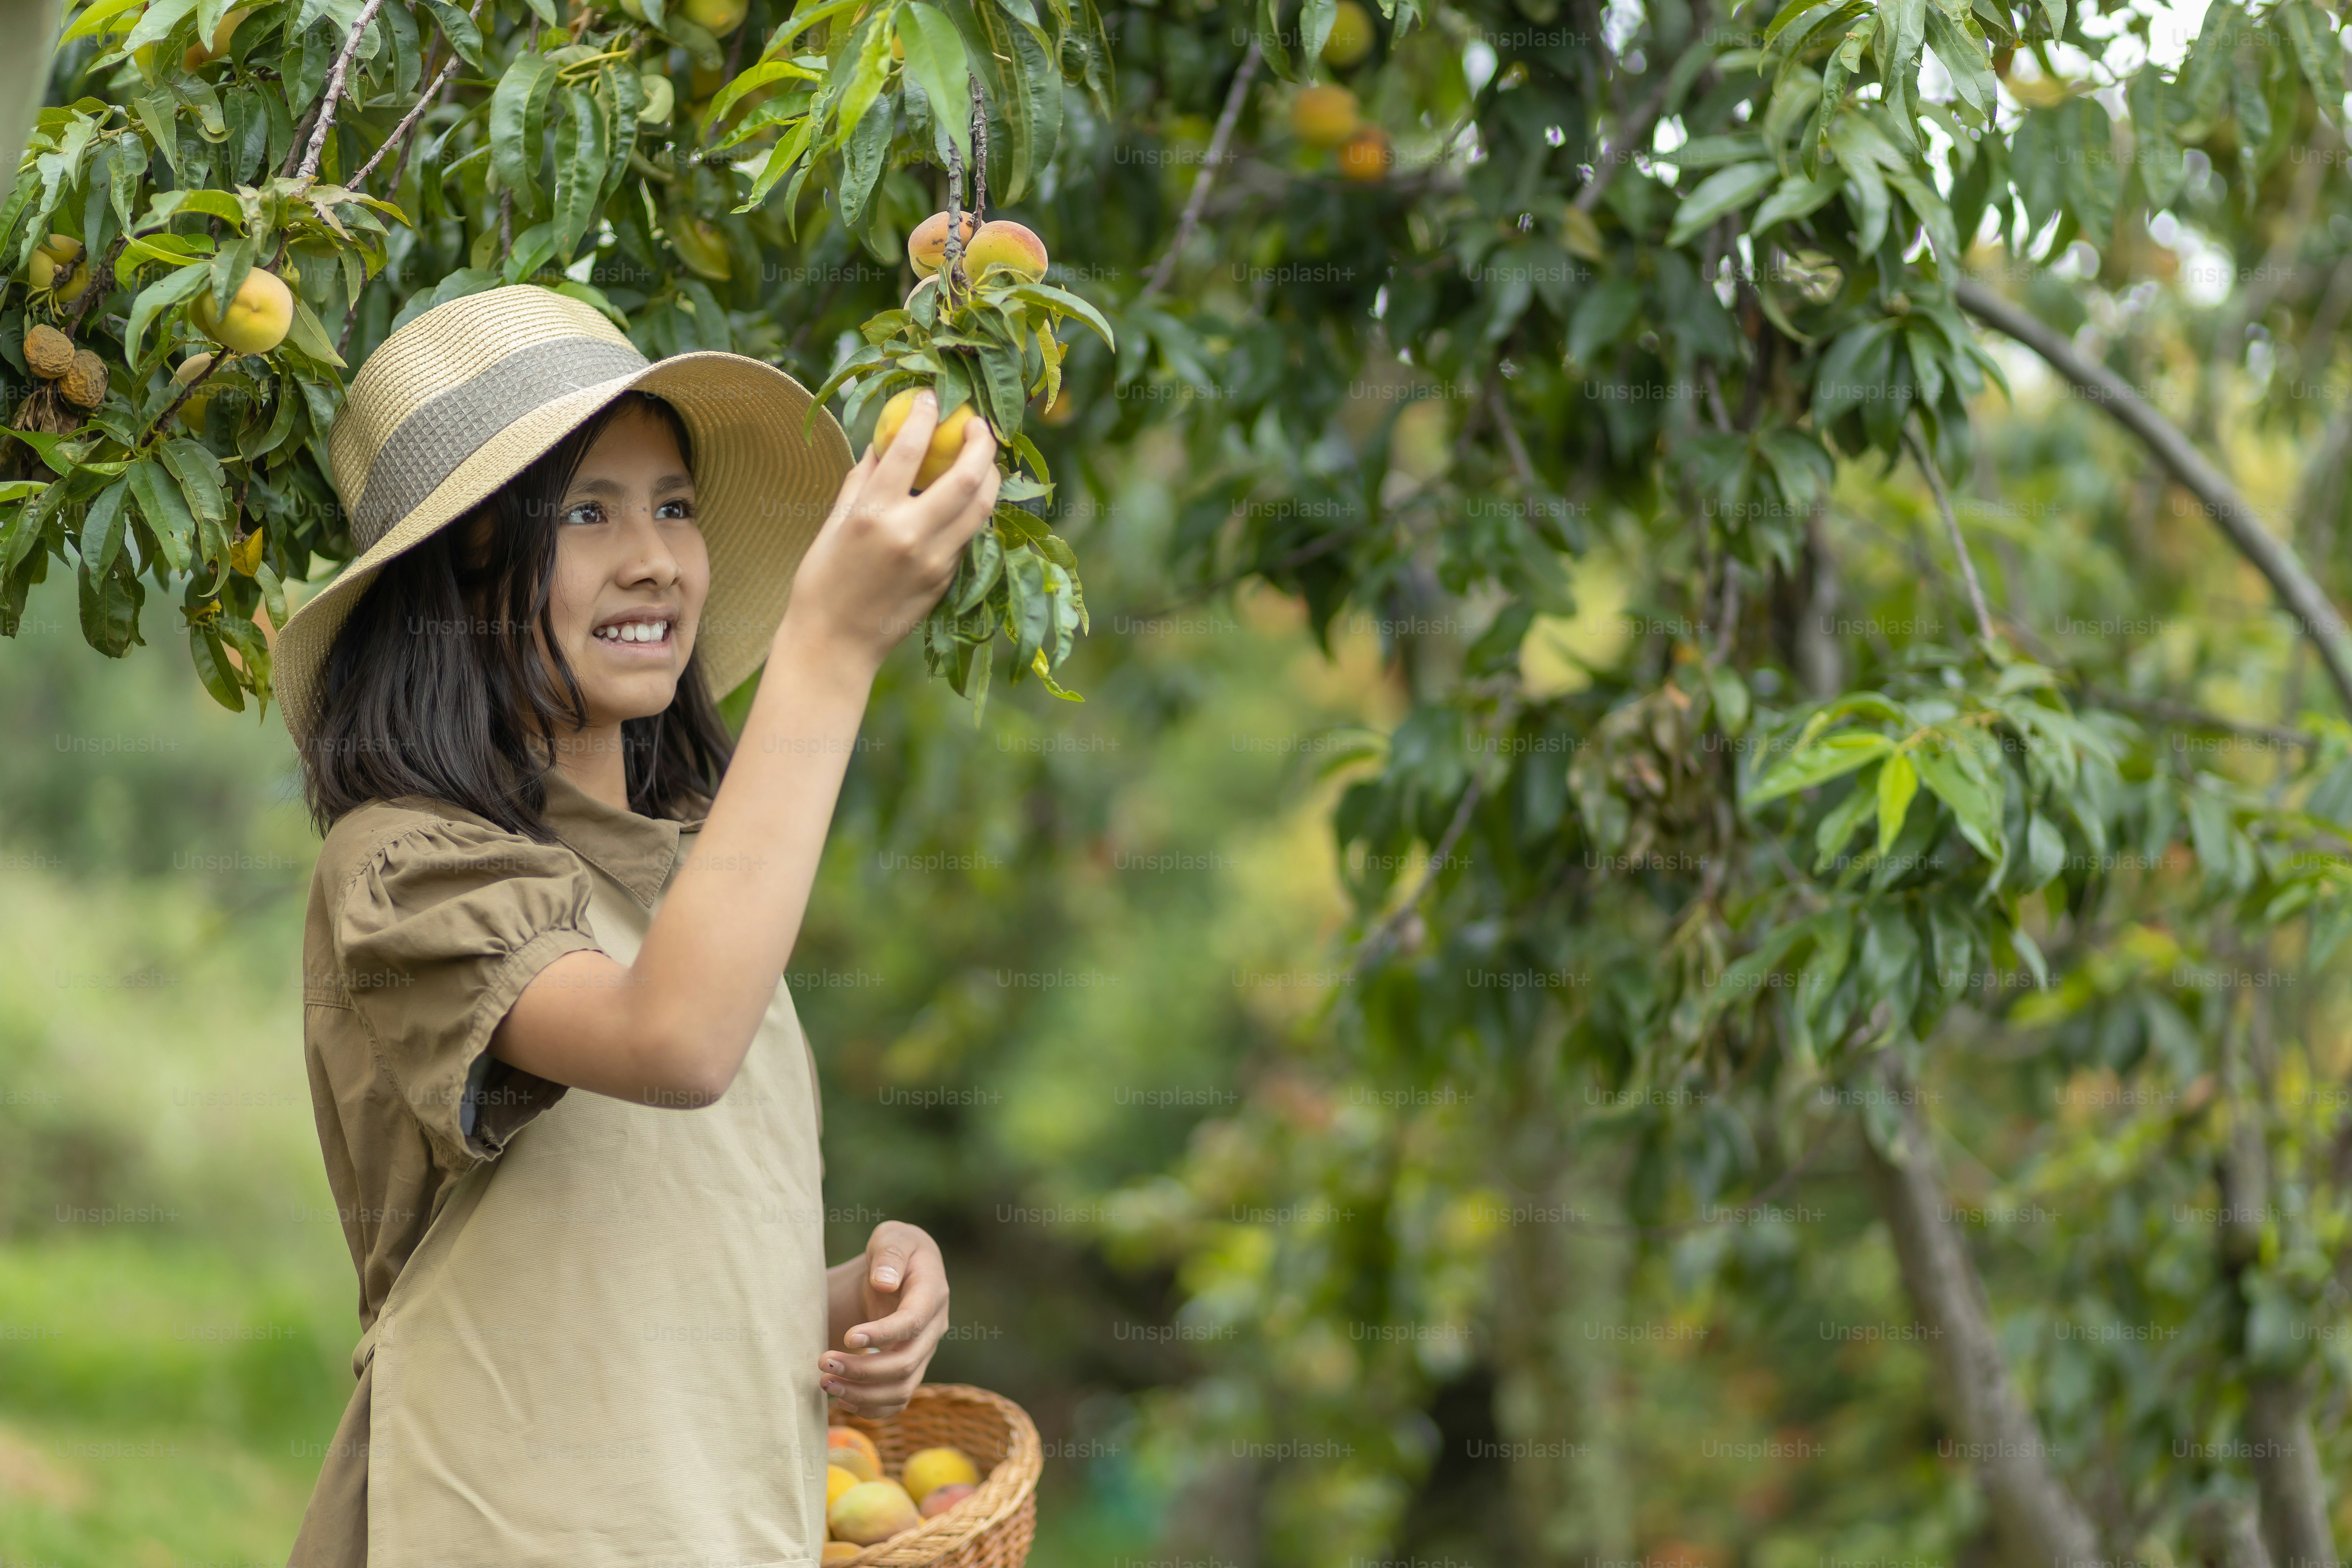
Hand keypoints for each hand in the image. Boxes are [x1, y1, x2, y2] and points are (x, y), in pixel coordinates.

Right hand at [778, 391, 999, 679]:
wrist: (833, 644)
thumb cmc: (823, 579)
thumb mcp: (834, 521)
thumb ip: (863, 479)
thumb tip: (885, 440)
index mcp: (872, 514)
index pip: (909, 449)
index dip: (926, 415)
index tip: (931, 398)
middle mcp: (909, 535)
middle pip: (968, 477)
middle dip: (981, 441)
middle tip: (979, 423)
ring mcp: (934, 560)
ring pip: (981, 508)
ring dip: (990, 475)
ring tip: (984, 457)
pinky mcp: (946, 579)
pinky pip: (968, 535)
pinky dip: (973, 510)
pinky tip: (968, 497)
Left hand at [821, 1221, 948, 1417]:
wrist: (899, 1271)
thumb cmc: (894, 1250)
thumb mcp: (893, 1237)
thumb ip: (889, 1255)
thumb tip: (884, 1283)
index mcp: (932, 1292)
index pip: (912, 1322)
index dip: (882, 1334)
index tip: (847, 1336)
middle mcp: (934, 1328)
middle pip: (905, 1362)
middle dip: (862, 1369)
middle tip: (823, 1364)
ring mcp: (924, 1352)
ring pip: (901, 1388)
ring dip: (862, 1394)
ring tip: (824, 1385)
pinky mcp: (910, 1369)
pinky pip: (896, 1401)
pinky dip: (870, 1408)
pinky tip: (840, 1400)